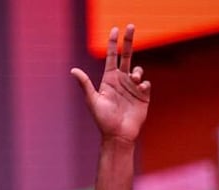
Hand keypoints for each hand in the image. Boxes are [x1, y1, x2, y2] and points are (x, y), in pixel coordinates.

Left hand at [71, 24, 150, 144]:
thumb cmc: (103, 120)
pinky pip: (145, 83)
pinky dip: (143, 84)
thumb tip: (73, 70)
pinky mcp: (142, 96)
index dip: (113, 43)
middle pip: (126, 55)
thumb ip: (85, 85)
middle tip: (131, 25)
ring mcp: (132, 88)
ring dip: (136, 71)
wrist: (118, 136)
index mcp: (109, 80)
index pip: (111, 57)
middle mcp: (121, 81)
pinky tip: (139, 90)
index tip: (115, 30)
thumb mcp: (93, 101)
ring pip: (137, 69)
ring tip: (134, 79)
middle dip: (128, 40)